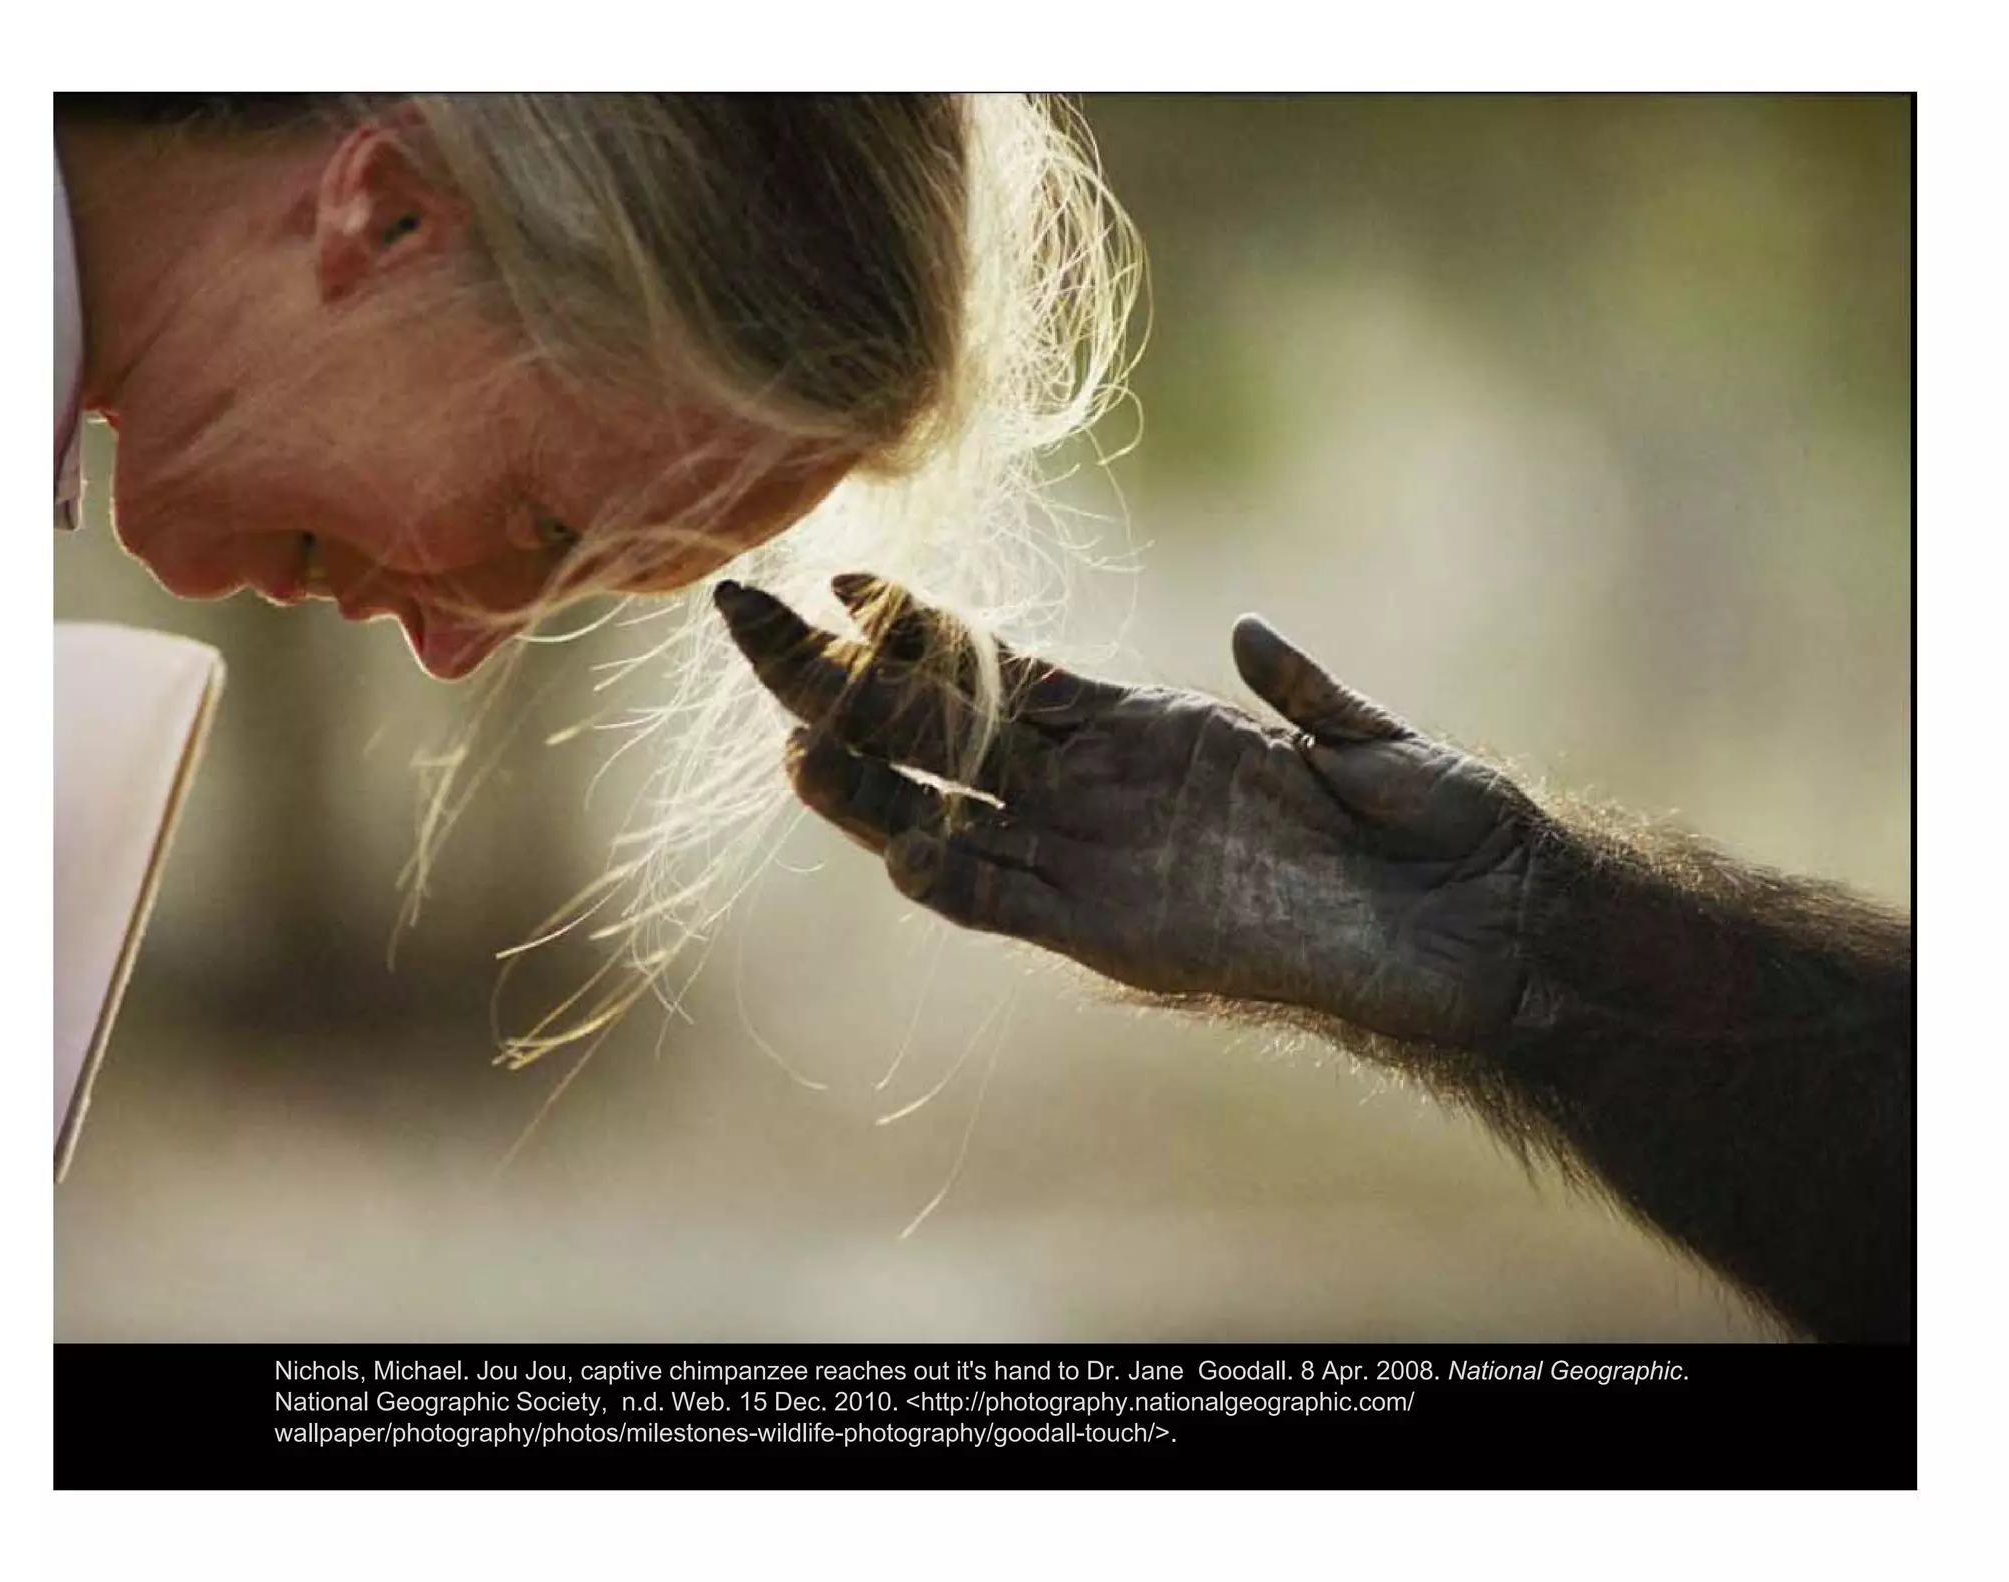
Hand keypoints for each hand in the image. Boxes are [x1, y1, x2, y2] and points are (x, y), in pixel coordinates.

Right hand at [714, 575, 1538, 1047]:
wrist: (1480, 929)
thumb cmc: (1432, 826)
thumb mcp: (1359, 740)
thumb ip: (1297, 690)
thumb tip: (1244, 636)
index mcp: (1141, 730)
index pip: (997, 671)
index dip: (916, 628)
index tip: (841, 576)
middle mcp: (1098, 792)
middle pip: (937, 730)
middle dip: (838, 680)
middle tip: (745, 619)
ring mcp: (1100, 861)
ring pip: (949, 818)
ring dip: (871, 789)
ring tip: (789, 745)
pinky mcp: (1120, 932)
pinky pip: (1013, 906)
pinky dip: (956, 881)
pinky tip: (899, 851)